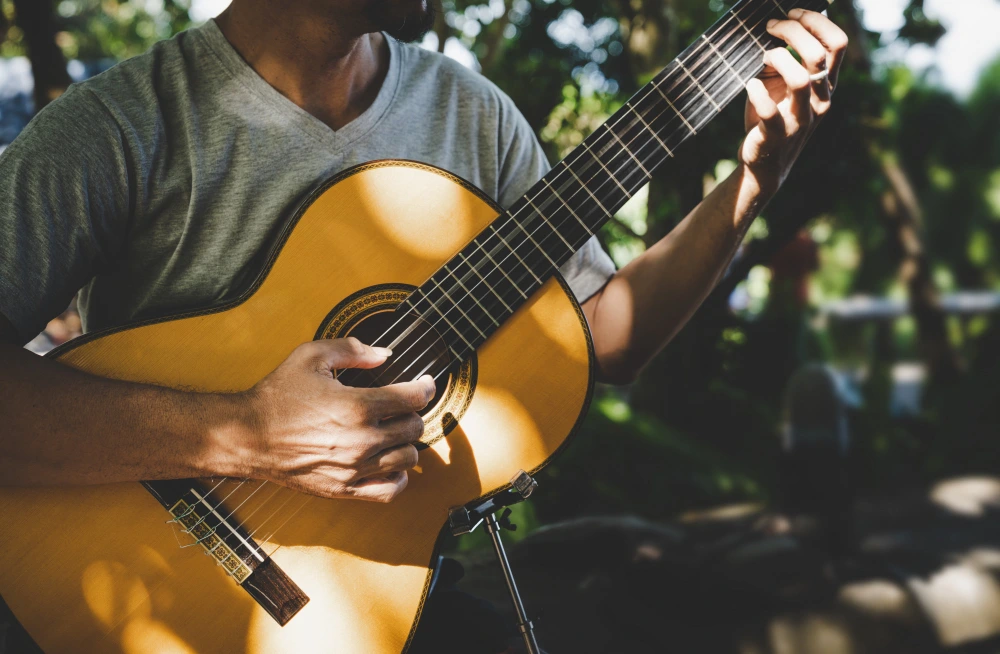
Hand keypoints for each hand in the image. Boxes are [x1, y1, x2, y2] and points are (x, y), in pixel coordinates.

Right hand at [241, 337, 434, 501]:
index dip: (425, 387)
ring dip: (407, 443)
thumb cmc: (277, 396)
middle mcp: (362, 440)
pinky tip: (390, 463)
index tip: (424, 384)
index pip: (414, 398)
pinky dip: (398, 478)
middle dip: (413, 413)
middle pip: (414, 428)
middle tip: (402, 406)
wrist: (248, 436)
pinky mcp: (345, 489)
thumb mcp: (311, 356)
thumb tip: (384, 354)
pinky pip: (390, 490)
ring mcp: (355, 468)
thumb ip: (352, 350)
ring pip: (408, 458)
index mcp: (358, 406)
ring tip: (394, 432)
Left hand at [740, 8, 848, 195]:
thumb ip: (785, 59)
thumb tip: (775, 24)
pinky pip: (771, 110)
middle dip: (793, 31)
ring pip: (800, 79)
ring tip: (762, 56)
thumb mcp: (781, 84)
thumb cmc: (771, 117)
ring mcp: (801, 119)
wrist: (764, 162)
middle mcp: (820, 100)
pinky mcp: (777, 135)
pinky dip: (757, 92)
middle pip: (818, 55)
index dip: (816, 21)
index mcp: (825, 84)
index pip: (836, 43)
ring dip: (778, 57)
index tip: (791, 13)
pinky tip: (750, 84)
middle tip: (770, 27)